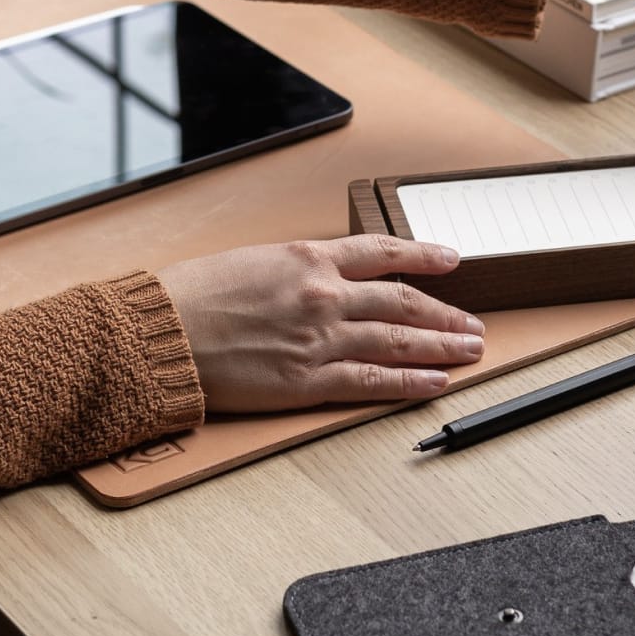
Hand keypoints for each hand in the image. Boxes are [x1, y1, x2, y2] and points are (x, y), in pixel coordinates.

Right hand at [158, 236, 484, 411]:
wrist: (161, 333)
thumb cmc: (192, 295)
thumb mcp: (252, 260)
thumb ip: (297, 269)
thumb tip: (325, 276)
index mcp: (308, 257)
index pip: (383, 253)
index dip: (424, 257)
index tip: (451, 261)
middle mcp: (324, 294)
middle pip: (402, 302)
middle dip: (445, 314)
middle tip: (473, 324)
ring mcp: (320, 338)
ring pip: (398, 340)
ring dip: (441, 346)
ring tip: (470, 351)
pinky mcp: (309, 380)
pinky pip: (373, 380)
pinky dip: (409, 382)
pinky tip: (435, 383)